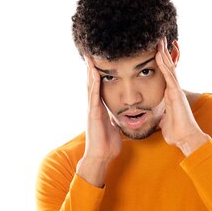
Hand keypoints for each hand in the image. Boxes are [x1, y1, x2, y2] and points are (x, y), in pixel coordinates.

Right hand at [76, 56, 122, 186]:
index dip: (99, 74)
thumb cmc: (108, 144)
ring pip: (90, 86)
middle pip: (92, 83)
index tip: (101, 61)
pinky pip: (94, 96)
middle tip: (91, 53)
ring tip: (90, 57)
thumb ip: (115, 119)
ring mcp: (92, 110)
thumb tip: (121, 116)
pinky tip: (94, 73)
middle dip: (91, 68)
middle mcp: (94, 106)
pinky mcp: (93, 114)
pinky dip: (94, 84)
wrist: (101, 157)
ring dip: (90, 71)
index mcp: (100, 108)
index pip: (99, 87)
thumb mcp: (115, 127)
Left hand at [156, 38, 209, 155]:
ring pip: (169, 68)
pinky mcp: (175, 94)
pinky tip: (159, 55)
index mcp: (170, 95)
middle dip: (163, 54)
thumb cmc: (176, 132)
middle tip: (158, 40)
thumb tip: (157, 120)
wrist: (186, 138)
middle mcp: (174, 90)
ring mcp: (175, 91)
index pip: (165, 75)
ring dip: (163, 54)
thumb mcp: (164, 122)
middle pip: (168, 68)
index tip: (156, 51)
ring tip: (158, 41)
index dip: (161, 63)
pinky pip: (169, 76)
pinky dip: (163, 65)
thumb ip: (162, 117)